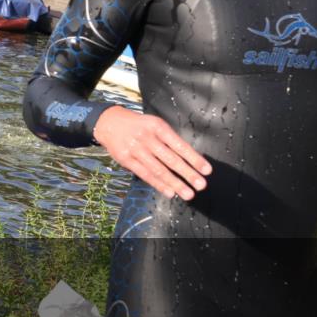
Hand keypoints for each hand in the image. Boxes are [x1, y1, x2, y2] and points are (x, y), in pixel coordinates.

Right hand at [93, 106, 211, 200]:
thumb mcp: (155, 124)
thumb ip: (169, 139)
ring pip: (158, 169)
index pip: (180, 145)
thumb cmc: (139, 125)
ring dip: (175, 183)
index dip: (194, 158)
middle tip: (201, 185)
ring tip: (188, 194)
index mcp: (158, 127)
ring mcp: (136, 149)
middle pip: (171, 159)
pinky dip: (158, 184)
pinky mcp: (126, 159)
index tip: (207, 170)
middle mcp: (147, 138)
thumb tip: (190, 159)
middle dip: (187, 174)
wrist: (109, 122)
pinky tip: (170, 192)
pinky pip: (145, 174)